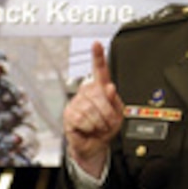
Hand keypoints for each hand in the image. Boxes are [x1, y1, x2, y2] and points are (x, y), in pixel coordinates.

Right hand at [63, 41, 124, 176]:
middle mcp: (87, 92)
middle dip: (108, 113)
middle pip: (99, 95)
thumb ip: (115, 100)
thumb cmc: (106, 127)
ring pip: (92, 110)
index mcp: (100, 89)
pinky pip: (84, 119)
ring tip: (98, 126)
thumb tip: (109, 87)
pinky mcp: (69, 114)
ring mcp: (77, 102)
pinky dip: (90, 128)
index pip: (100, 70)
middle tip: (107, 121)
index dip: (98, 56)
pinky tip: (88, 128)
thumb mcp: (118, 114)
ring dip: (100, 122)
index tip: (97, 44)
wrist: (95, 144)